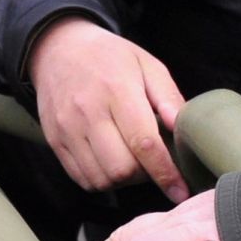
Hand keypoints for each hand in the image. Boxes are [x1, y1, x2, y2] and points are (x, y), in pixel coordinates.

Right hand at [29, 16, 188, 202]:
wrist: (59, 50)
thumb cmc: (111, 57)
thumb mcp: (148, 65)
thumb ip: (168, 97)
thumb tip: (186, 127)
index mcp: (118, 92)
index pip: (143, 143)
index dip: (165, 172)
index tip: (180, 190)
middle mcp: (88, 114)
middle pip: (121, 169)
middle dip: (144, 175)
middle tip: (153, 163)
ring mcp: (67, 130)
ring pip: (100, 178)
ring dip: (122, 180)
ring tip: (133, 161)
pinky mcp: (54, 141)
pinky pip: (79, 177)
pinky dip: (101, 179)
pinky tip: (112, 163)